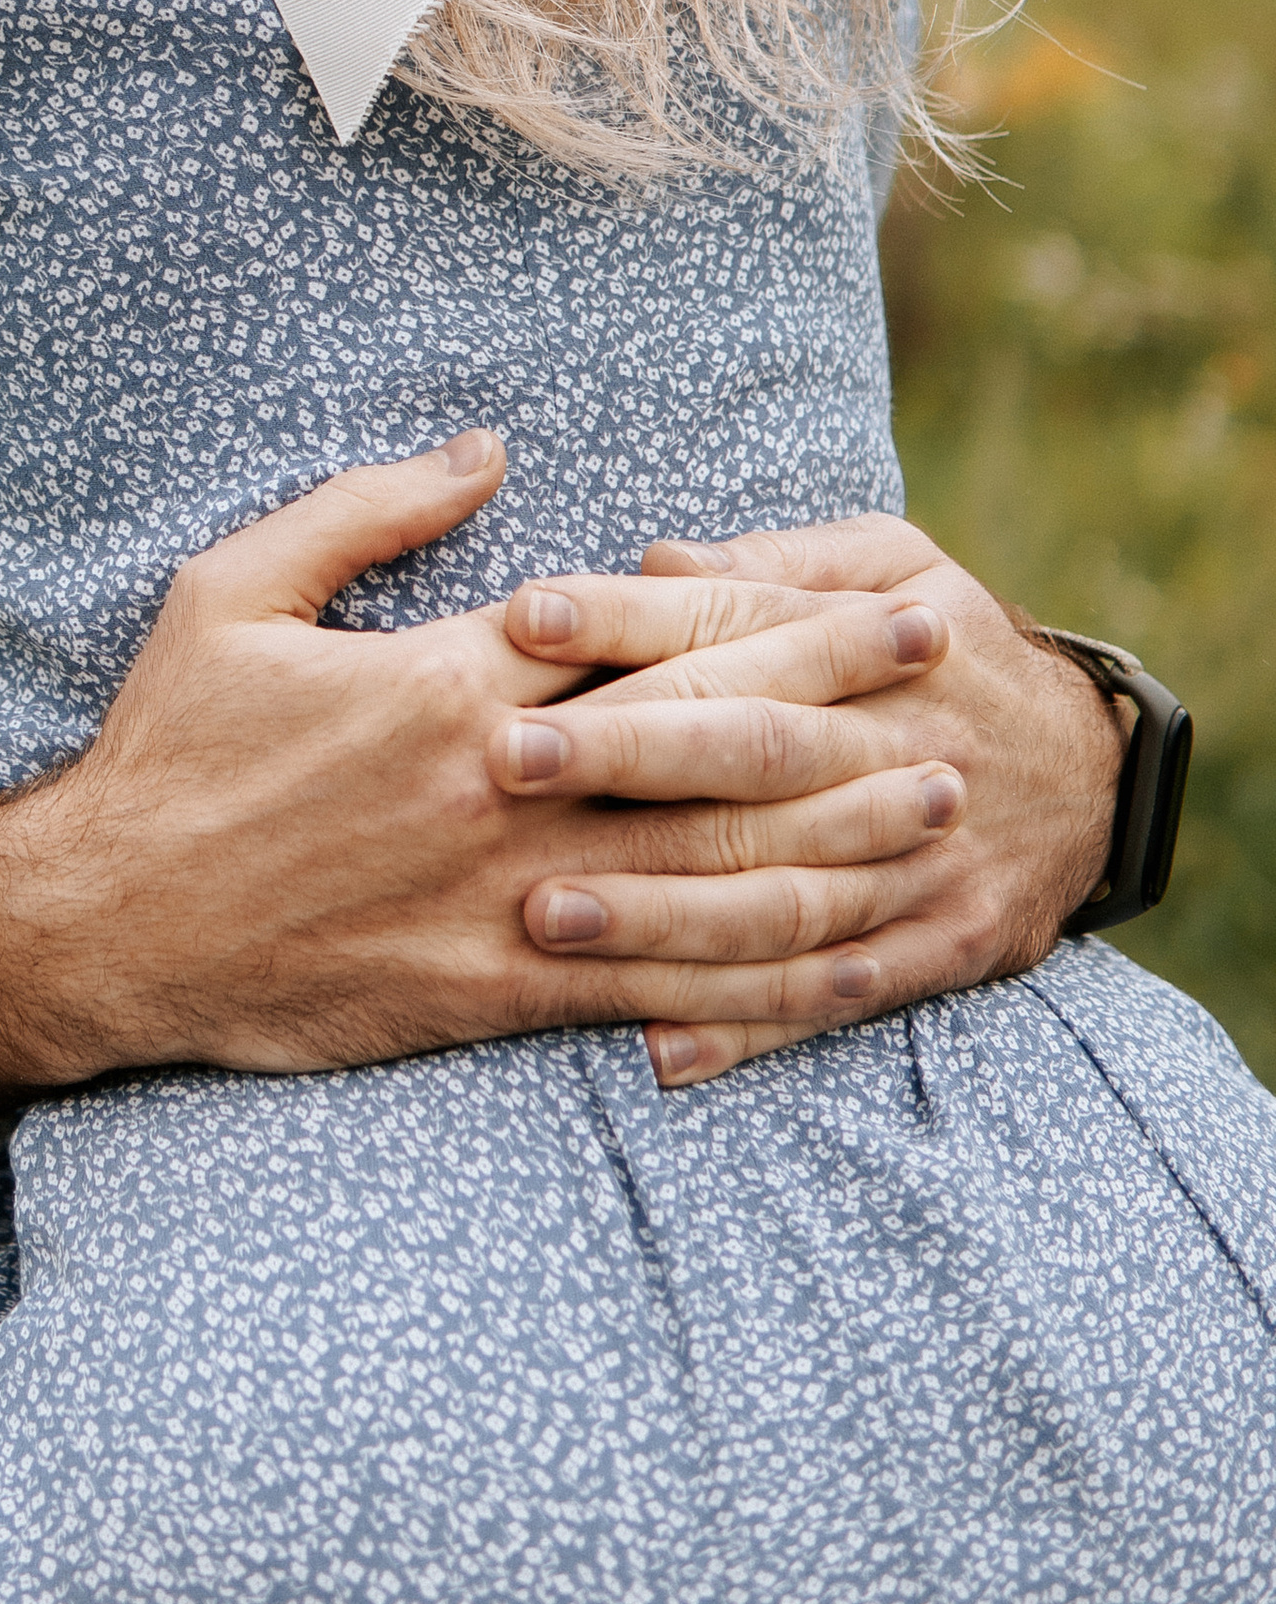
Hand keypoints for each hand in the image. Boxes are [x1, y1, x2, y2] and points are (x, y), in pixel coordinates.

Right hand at [0, 444, 985, 1156]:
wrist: (101, 924)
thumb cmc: (165, 746)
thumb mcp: (233, 591)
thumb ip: (367, 511)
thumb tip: (485, 452)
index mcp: (449, 683)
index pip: (651, 637)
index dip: (781, 612)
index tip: (879, 587)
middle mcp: (498, 792)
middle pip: (709, 746)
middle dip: (845, 707)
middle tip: (951, 674)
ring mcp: (501, 904)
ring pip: (705, 874)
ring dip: (835, 841)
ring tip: (934, 814)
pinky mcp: (486, 995)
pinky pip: (645, 989)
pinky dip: (743, 980)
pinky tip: (824, 963)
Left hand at [519, 515, 1122, 1088]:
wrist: (1098, 771)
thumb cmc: (945, 648)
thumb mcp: (892, 563)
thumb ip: (775, 562)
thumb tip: (658, 556)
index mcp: (871, 639)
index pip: (731, 622)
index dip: (625, 618)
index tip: (521, 618)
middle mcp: (894, 747)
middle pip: (748, 751)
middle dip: (624, 755)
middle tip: (505, 760)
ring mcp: (919, 858)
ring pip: (781, 892)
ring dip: (662, 911)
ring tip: (547, 917)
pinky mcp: (941, 946)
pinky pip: (834, 995)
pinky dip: (748, 1028)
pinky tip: (657, 1046)